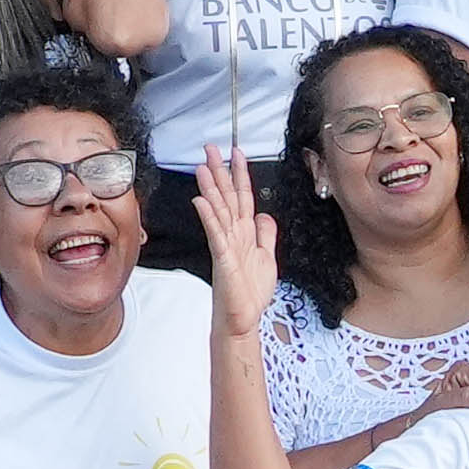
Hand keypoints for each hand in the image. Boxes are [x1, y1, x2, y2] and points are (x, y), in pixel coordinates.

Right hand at [194, 149, 278, 307]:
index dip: (239, 174)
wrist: (242, 319)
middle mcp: (233, 235)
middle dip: (219, 171)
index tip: (235, 153)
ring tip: (203, 166)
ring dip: (210, 187)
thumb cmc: (250, 293)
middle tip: (209, 148)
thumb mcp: (267, 257)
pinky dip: (209, 216)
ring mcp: (226, 245)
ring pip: (218, 210)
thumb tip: (264, 214)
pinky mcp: (223, 259)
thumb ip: (265, 234)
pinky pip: (215, 234)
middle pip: (226, 197)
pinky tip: (201, 200)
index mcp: (244, 233)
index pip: (242, 197)